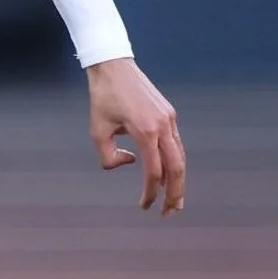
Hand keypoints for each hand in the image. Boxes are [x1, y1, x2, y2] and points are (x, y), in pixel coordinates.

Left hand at [86, 57, 185, 216]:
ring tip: (174, 199)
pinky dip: (173, 161)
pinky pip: (176, 144)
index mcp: (145, 131)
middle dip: (175, 194)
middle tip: (170, 212)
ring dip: (177, 179)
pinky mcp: (170, 114)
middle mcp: (162, 126)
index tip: (144, 206)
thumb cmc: (102, 97)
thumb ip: (108, 156)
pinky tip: (167, 173)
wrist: (113, 66)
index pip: (153, 172)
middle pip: (177, 168)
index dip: (150, 193)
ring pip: (180, 157)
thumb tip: (130, 163)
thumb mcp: (97, 129)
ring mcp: (169, 119)